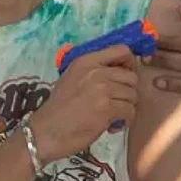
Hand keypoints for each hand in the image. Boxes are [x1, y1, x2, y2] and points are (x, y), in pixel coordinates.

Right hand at [29, 45, 138, 163]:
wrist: (47, 130)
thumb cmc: (59, 107)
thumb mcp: (72, 78)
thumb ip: (94, 71)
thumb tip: (121, 72)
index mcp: (85, 61)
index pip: (122, 50)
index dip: (129, 64)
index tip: (124, 77)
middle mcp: (95, 71)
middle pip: (131, 76)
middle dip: (128, 91)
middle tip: (117, 102)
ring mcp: (102, 89)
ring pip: (133, 95)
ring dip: (126, 107)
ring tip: (112, 115)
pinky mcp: (107, 108)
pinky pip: (130, 111)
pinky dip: (124, 121)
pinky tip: (110, 125)